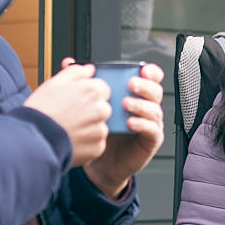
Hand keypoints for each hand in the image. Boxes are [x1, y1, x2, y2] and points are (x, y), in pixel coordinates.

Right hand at [24, 62, 109, 167]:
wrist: (33, 138)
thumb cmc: (42, 110)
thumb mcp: (54, 83)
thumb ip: (75, 72)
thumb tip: (89, 68)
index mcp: (92, 91)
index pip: (102, 88)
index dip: (88, 93)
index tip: (77, 99)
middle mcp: (101, 110)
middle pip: (103, 107)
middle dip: (91, 110)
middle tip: (70, 115)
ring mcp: (100, 130)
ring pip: (100, 126)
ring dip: (89, 127)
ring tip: (68, 128)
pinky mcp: (97, 148)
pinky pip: (96, 143)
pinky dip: (87, 143)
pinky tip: (71, 139)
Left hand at [84, 62, 164, 197]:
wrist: (99, 162)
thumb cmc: (98, 130)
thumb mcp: (90, 104)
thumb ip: (81, 81)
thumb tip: (69, 62)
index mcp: (135, 94)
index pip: (151, 78)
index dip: (150, 72)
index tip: (141, 70)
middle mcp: (145, 107)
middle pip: (156, 91)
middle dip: (145, 86)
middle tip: (130, 84)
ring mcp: (150, 124)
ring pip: (155, 109)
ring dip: (142, 105)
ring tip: (125, 104)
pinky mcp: (151, 140)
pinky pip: (153, 130)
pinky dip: (143, 124)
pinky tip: (129, 123)